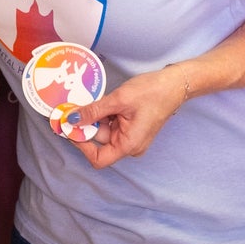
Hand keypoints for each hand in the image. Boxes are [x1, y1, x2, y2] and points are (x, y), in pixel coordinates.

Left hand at [68, 67, 188, 167]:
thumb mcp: (119, 100)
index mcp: (128, 145)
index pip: (98, 159)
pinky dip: (104, 114)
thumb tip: (72, 119)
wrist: (175, 84)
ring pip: (104, 130)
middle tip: (72, 108)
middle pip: (99, 141)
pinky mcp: (131, 127)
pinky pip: (112, 124)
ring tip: (91, 100)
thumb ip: (94, 111)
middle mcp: (129, 145)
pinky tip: (102, 102)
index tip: (69, 128)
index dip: (81, 145)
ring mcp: (131, 136)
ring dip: (95, 117)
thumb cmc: (152, 92)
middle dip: (86, 125)